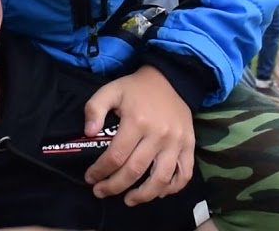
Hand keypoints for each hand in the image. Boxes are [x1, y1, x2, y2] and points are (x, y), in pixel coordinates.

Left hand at [83, 65, 193, 205]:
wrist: (170, 78)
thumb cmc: (136, 88)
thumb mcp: (111, 90)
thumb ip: (95, 108)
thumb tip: (88, 132)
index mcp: (137, 122)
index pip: (116, 156)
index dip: (100, 171)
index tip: (90, 178)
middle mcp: (158, 135)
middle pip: (135, 171)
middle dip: (114, 186)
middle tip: (101, 192)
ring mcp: (176, 142)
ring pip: (161, 179)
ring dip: (143, 195)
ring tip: (128, 200)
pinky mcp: (190, 145)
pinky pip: (184, 174)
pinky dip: (172, 188)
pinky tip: (158, 193)